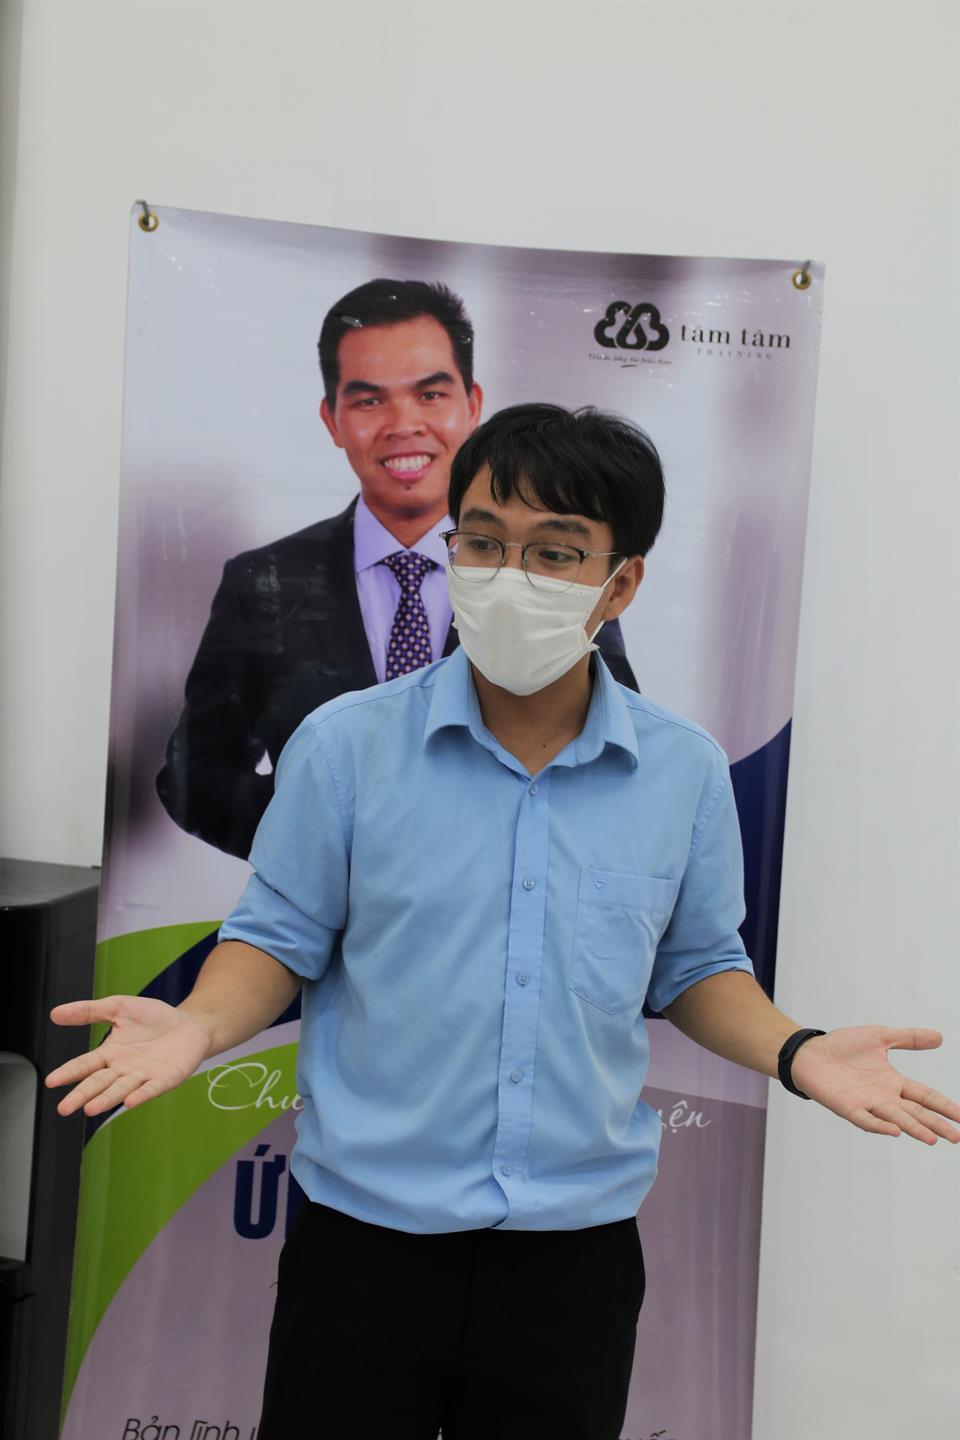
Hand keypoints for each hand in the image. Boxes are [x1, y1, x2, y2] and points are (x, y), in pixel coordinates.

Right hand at [46, 996, 211, 1116]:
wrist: (189, 1024)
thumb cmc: (154, 1018)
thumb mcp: (119, 1007)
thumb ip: (89, 1011)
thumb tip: (55, 1013)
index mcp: (110, 1053)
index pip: (85, 1065)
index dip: (69, 1072)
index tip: (52, 1081)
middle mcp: (123, 1069)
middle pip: (99, 1083)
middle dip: (82, 1095)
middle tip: (64, 1108)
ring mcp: (144, 1076)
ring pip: (121, 1090)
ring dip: (106, 1099)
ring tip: (90, 1109)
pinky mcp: (165, 1079)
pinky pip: (151, 1088)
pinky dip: (140, 1095)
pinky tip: (129, 1102)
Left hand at [790, 1026, 959, 1143]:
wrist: (810, 1052)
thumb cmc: (843, 1046)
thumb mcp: (880, 1036)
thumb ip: (908, 1038)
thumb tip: (940, 1037)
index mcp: (893, 1082)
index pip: (924, 1095)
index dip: (942, 1105)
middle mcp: (883, 1096)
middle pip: (915, 1112)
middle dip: (935, 1124)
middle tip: (956, 1137)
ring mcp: (866, 1103)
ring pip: (895, 1119)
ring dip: (913, 1128)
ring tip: (932, 1139)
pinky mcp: (847, 1107)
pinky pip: (865, 1119)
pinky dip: (879, 1125)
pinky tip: (894, 1130)